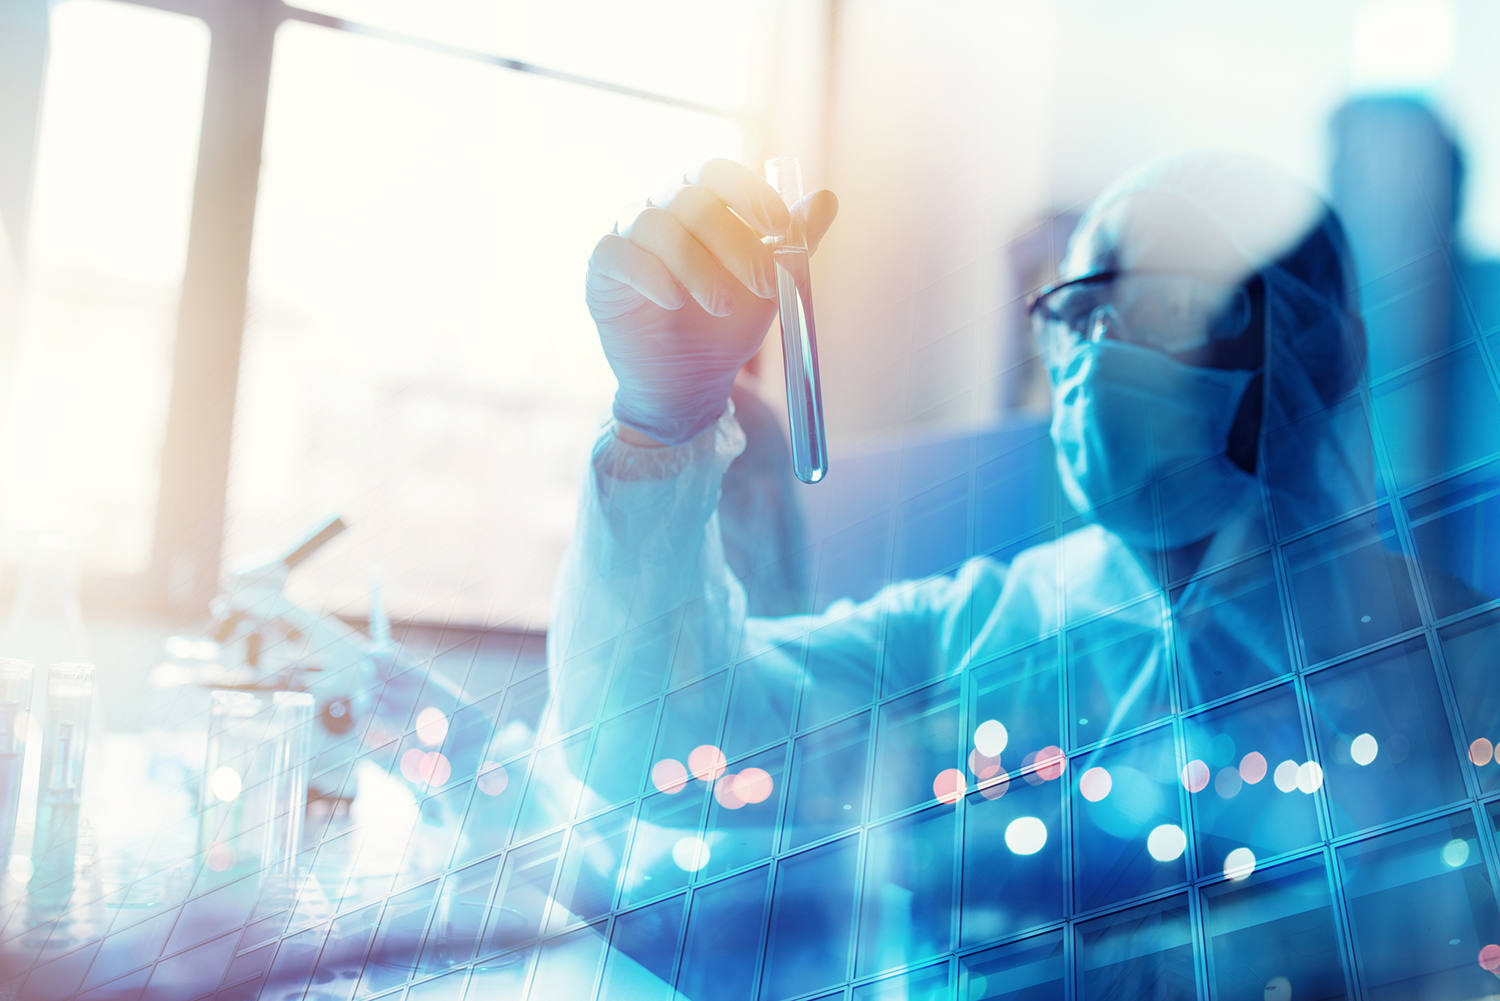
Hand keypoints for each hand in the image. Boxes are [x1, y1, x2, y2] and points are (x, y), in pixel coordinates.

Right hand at [587, 158, 837, 445]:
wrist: (689, 382)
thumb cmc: (726, 326)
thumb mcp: (771, 286)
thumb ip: (796, 243)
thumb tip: (827, 199)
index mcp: (700, 202)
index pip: (717, 173)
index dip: (749, 193)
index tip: (781, 228)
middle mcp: (659, 209)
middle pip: (691, 199)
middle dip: (735, 242)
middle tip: (765, 285)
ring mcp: (626, 236)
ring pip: (656, 225)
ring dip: (697, 265)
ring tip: (722, 306)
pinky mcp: (601, 269)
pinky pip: (619, 254)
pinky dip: (651, 275)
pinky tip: (674, 302)